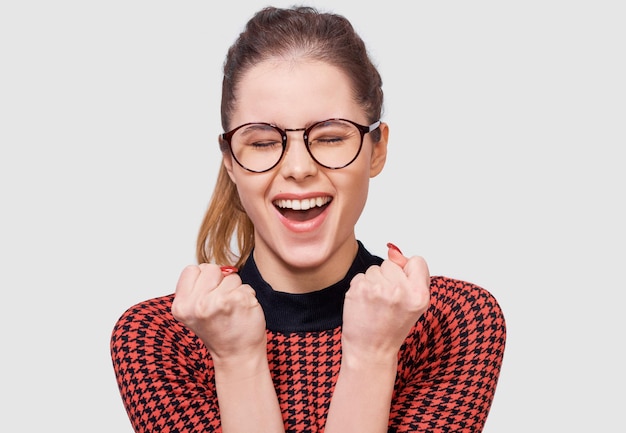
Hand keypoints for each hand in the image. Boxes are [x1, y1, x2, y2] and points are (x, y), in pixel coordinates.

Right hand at [171, 264, 266, 361]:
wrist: (237, 355)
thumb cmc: (219, 331)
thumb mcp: (195, 311)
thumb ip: (197, 288)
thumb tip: (215, 268)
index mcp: (181, 306)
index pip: (192, 269)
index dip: (203, 280)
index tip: (207, 297)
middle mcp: (197, 304)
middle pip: (211, 268)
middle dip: (219, 282)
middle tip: (221, 305)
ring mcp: (218, 301)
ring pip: (231, 276)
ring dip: (234, 290)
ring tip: (231, 310)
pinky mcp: (239, 300)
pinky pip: (246, 286)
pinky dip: (247, 296)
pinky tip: (242, 312)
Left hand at [341, 243, 429, 362]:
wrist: (371, 349)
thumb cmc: (392, 327)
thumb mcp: (415, 304)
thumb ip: (413, 276)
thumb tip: (394, 252)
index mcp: (420, 294)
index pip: (417, 260)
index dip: (408, 272)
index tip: (403, 289)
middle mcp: (400, 290)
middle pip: (391, 263)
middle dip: (388, 278)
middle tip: (387, 301)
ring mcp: (378, 289)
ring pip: (374, 269)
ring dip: (373, 283)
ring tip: (376, 304)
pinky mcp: (359, 289)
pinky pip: (361, 275)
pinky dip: (361, 287)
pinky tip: (365, 304)